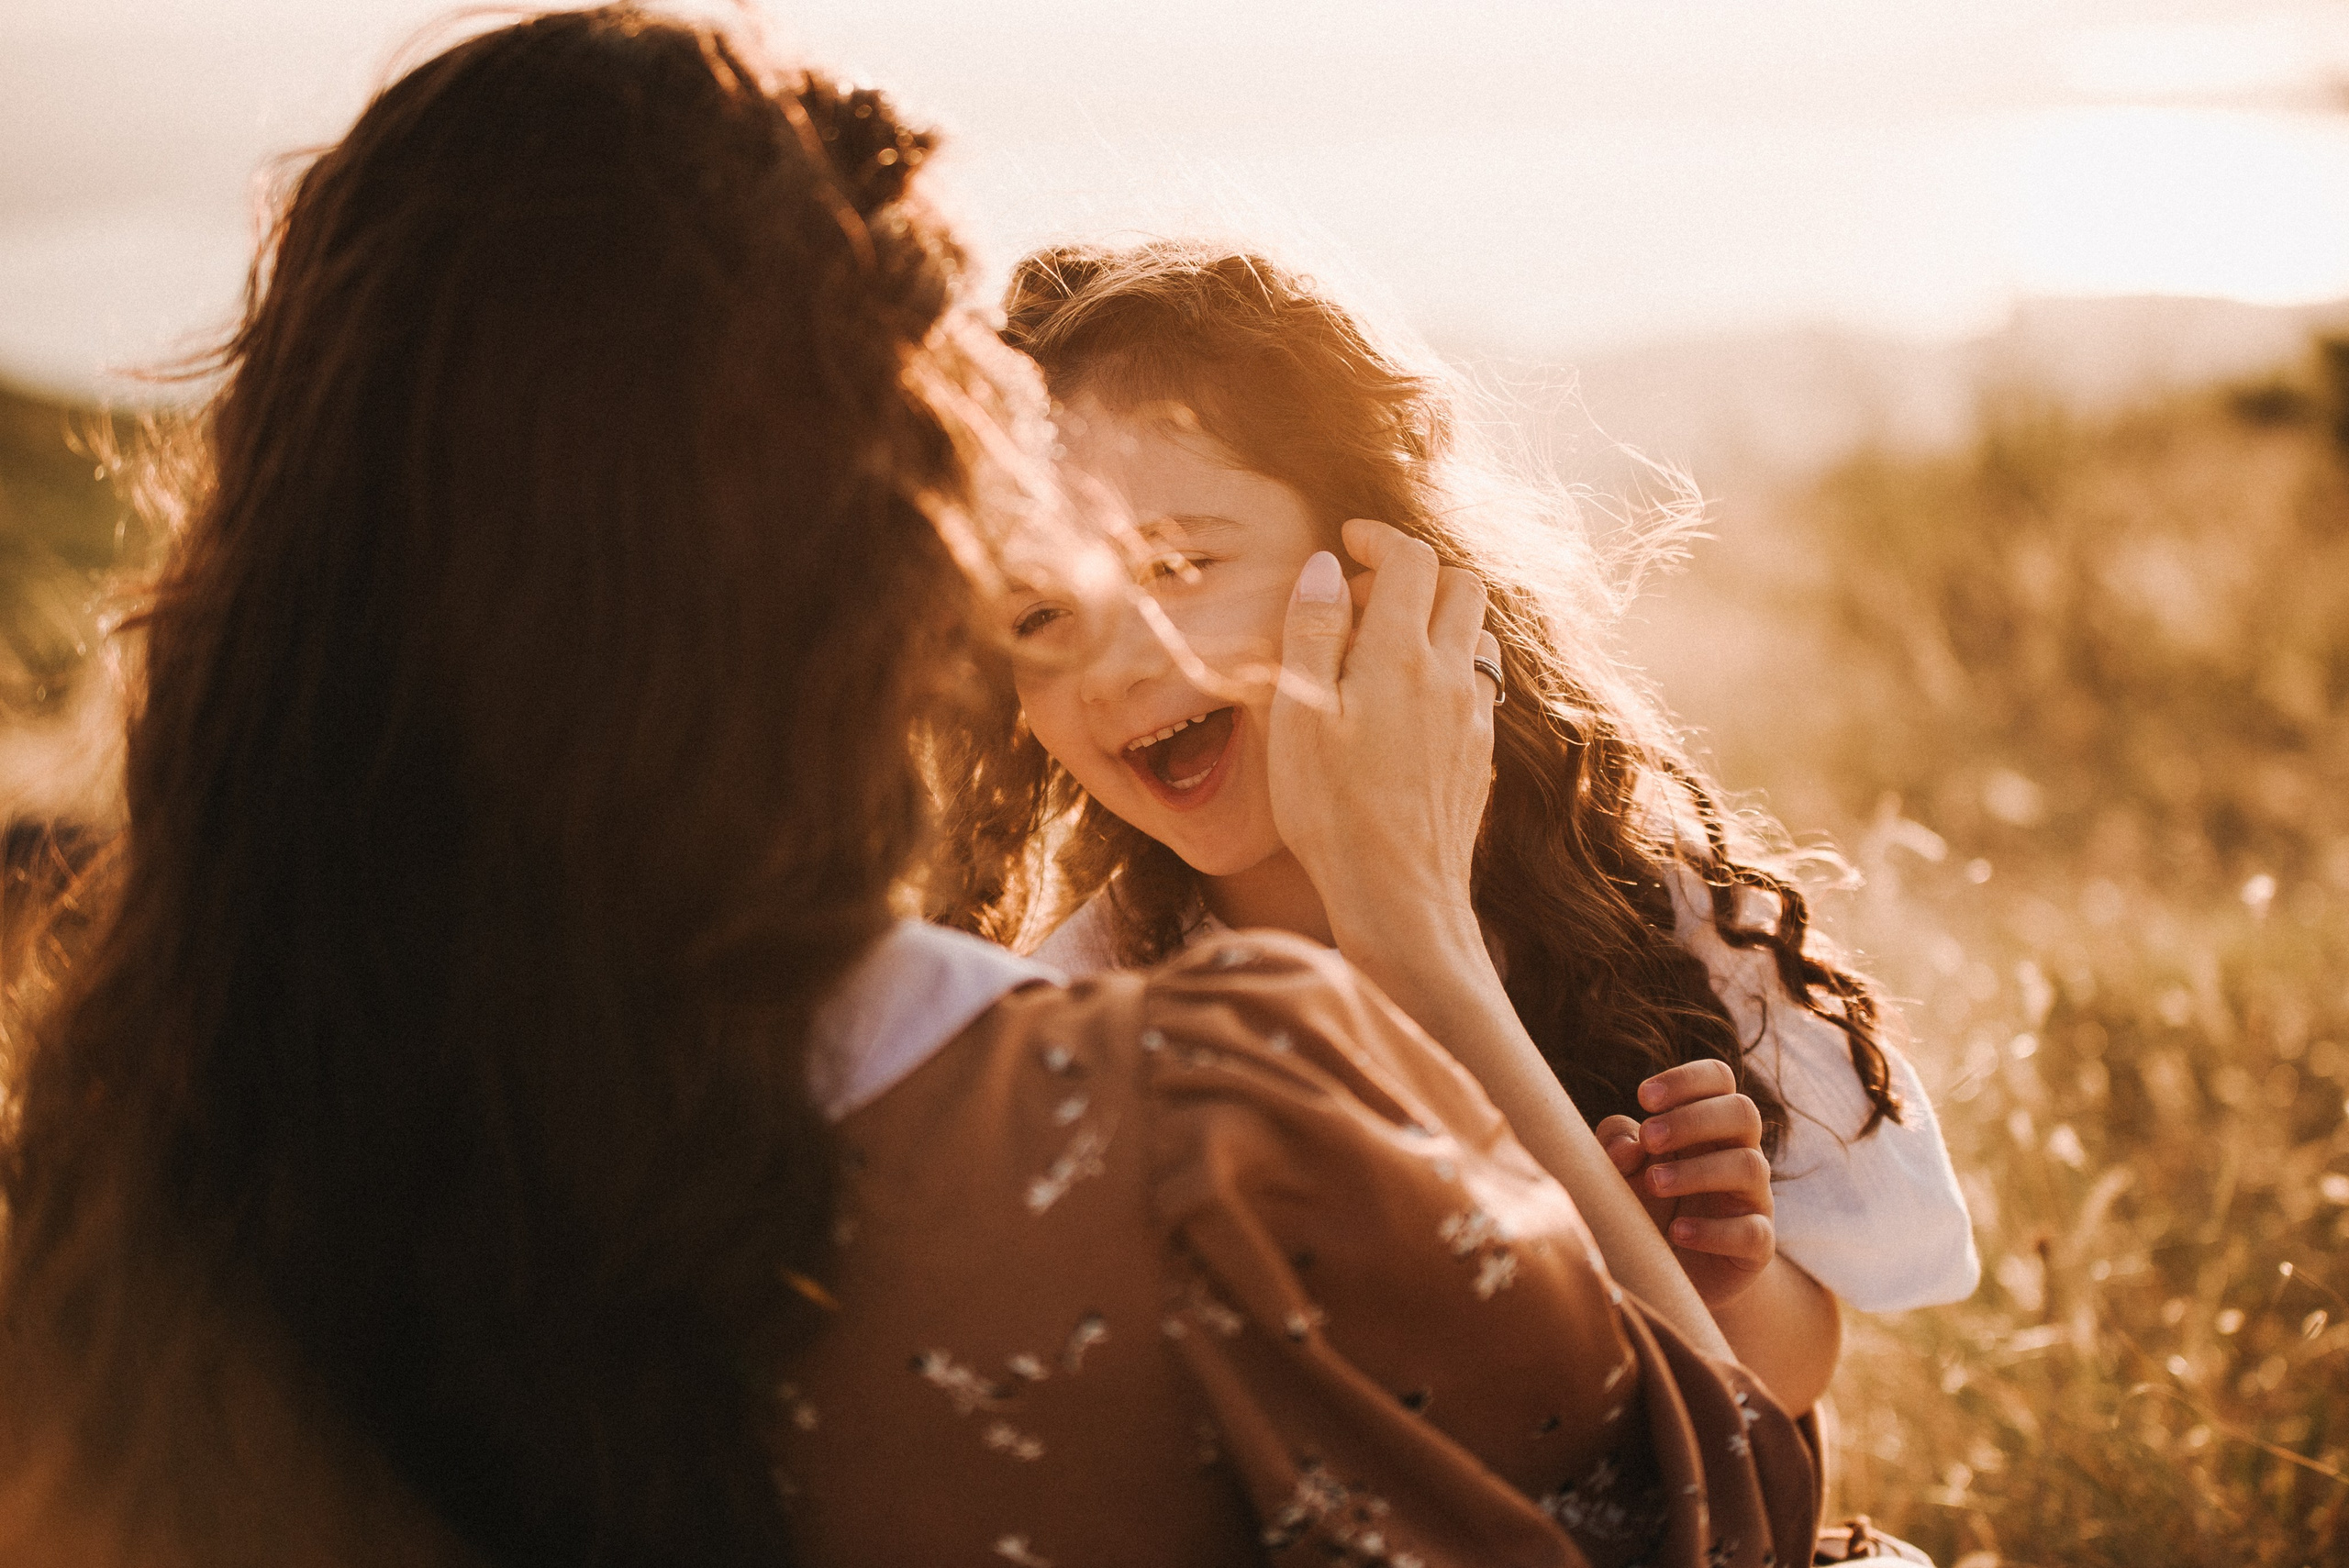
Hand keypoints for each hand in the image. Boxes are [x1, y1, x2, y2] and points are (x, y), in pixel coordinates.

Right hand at [1269, 518, 1495, 951]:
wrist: (1400, 897)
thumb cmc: (1332, 811)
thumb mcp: (1299, 717)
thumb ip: (1312, 631)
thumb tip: (1324, 567)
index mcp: (1400, 655)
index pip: (1411, 559)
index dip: (1379, 537)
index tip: (1347, 543)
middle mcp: (1450, 674)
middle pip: (1460, 584)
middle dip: (1413, 573)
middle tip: (1359, 601)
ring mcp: (1473, 715)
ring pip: (1475, 632)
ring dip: (1435, 620)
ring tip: (1380, 650)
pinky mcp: (1481, 752)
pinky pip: (1478, 683)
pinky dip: (1449, 666)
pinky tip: (1408, 702)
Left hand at [1596, 1059, 1773, 1307]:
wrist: (1667, 1275)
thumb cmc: (1645, 1206)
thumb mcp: (1621, 1170)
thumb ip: (1615, 1145)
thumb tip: (1628, 1147)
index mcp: (1708, 1126)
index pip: (1718, 1080)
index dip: (1687, 1079)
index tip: (1644, 1097)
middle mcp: (1738, 1153)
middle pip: (1743, 1112)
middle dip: (1693, 1119)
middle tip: (1649, 1140)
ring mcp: (1753, 1199)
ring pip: (1750, 1166)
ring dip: (1698, 1170)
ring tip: (1655, 1184)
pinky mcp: (1757, 1246)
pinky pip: (1752, 1231)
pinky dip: (1713, 1230)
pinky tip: (1677, 1232)